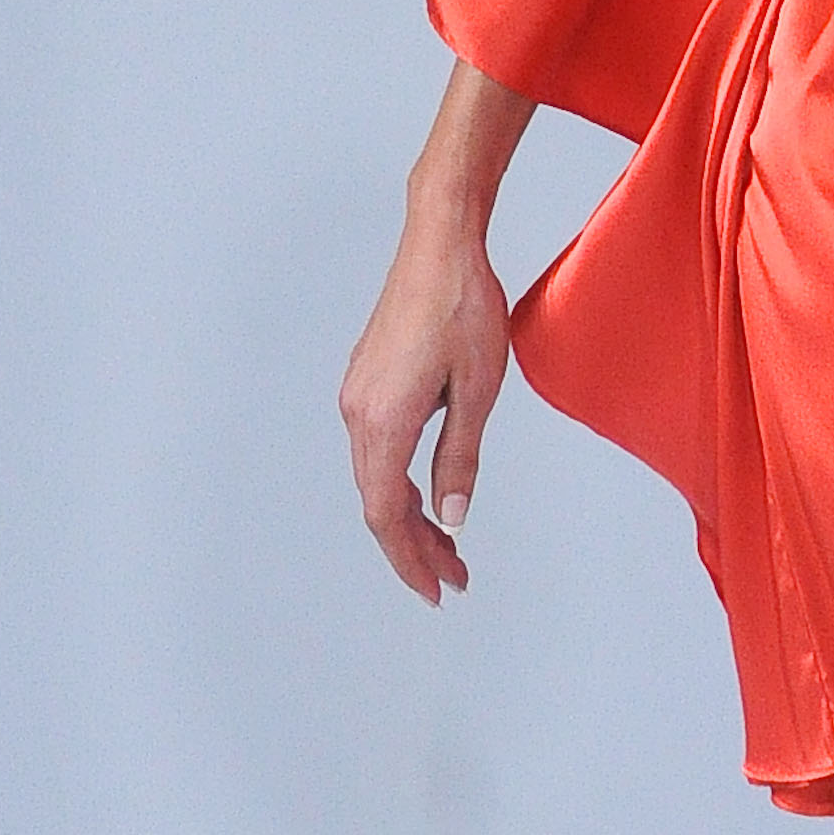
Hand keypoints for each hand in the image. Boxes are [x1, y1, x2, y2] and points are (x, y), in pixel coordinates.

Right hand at [340, 205, 510, 602]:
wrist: (439, 244)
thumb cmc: (463, 308)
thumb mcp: (476, 391)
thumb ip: (460, 459)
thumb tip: (453, 517)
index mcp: (383, 420)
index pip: (385, 514)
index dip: (410, 559)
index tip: (438, 590)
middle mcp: (358, 413)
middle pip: (378, 503)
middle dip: (415, 547)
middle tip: (455, 578)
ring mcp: (357, 396)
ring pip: (377, 478)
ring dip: (409, 516)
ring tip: (450, 545)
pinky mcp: (366, 381)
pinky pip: (377, 450)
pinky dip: (400, 482)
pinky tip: (428, 493)